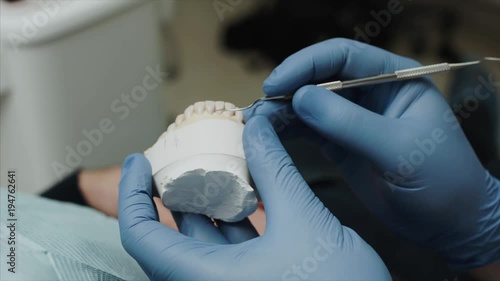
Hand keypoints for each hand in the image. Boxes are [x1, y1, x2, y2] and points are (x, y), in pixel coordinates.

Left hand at [118, 116, 390, 280]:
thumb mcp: (305, 220)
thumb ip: (276, 169)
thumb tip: (258, 126)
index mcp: (206, 280)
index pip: (141, 235)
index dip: (132, 193)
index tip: (139, 159)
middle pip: (171, 234)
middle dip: (177, 189)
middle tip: (187, 153)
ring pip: (202, 241)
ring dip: (208, 201)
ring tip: (219, 163)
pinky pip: (228, 250)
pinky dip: (232, 220)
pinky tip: (248, 191)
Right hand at [245, 38, 499, 270]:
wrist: (449, 222)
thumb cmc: (441, 181)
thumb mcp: (399, 150)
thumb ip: (350, 123)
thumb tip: (300, 98)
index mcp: (394, 79)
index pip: (343, 56)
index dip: (305, 64)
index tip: (276, 84)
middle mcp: (370, 93)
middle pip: (319, 77)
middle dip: (288, 89)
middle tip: (259, 108)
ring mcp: (353, 118)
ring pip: (308, 104)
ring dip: (281, 111)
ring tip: (256, 124)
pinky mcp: (340, 143)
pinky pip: (308, 129)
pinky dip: (286, 131)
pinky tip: (267, 136)